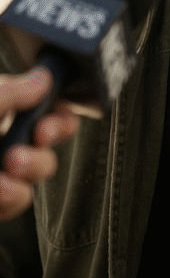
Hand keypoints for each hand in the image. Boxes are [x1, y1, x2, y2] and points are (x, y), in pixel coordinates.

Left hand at [0, 68, 79, 221]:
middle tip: (35, 140)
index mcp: (0, 107)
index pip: (41, 100)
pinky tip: (1, 192)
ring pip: (40, 168)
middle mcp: (3, 135)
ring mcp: (1, 169)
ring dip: (31, 168)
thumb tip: (44, 78)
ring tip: (8, 169)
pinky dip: (13, 198)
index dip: (55, 110)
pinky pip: (19, 200)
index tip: (47, 123)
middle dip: (50, 137)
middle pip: (50, 134)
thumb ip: (10, 92)